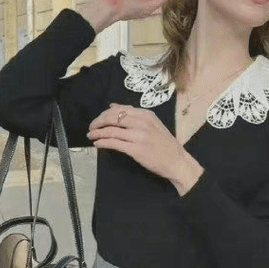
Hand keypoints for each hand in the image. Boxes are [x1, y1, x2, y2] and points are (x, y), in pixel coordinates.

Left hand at [86, 103, 203, 193]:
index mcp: (146, 114)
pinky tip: (98, 144)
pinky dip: (103, 142)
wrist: (177, 161)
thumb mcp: (152, 124)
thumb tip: (112, 105)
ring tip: (91, 136)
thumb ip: (133, 114)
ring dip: (97, 133)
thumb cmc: (164, 144)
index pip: (119, 109)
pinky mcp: (136, 149)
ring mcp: (139, 136)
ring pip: (111, 130)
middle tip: (91, 128)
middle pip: (112, 117)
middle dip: (98, 122)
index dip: (104, 114)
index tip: (98, 120)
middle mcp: (142, 122)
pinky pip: (114, 143)